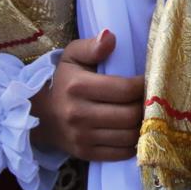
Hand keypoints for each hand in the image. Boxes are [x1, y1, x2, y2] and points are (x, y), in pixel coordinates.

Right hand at [29, 30, 143, 160]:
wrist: (38, 114)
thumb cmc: (63, 80)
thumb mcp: (72, 56)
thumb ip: (92, 46)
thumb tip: (110, 36)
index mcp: (78, 87)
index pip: (126, 89)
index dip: (144, 85)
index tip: (149, 81)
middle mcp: (78, 114)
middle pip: (130, 115)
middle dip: (146, 107)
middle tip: (151, 100)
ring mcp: (81, 137)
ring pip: (129, 136)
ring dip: (143, 126)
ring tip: (146, 115)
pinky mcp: (85, 153)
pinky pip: (120, 153)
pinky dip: (134, 144)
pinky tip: (136, 131)